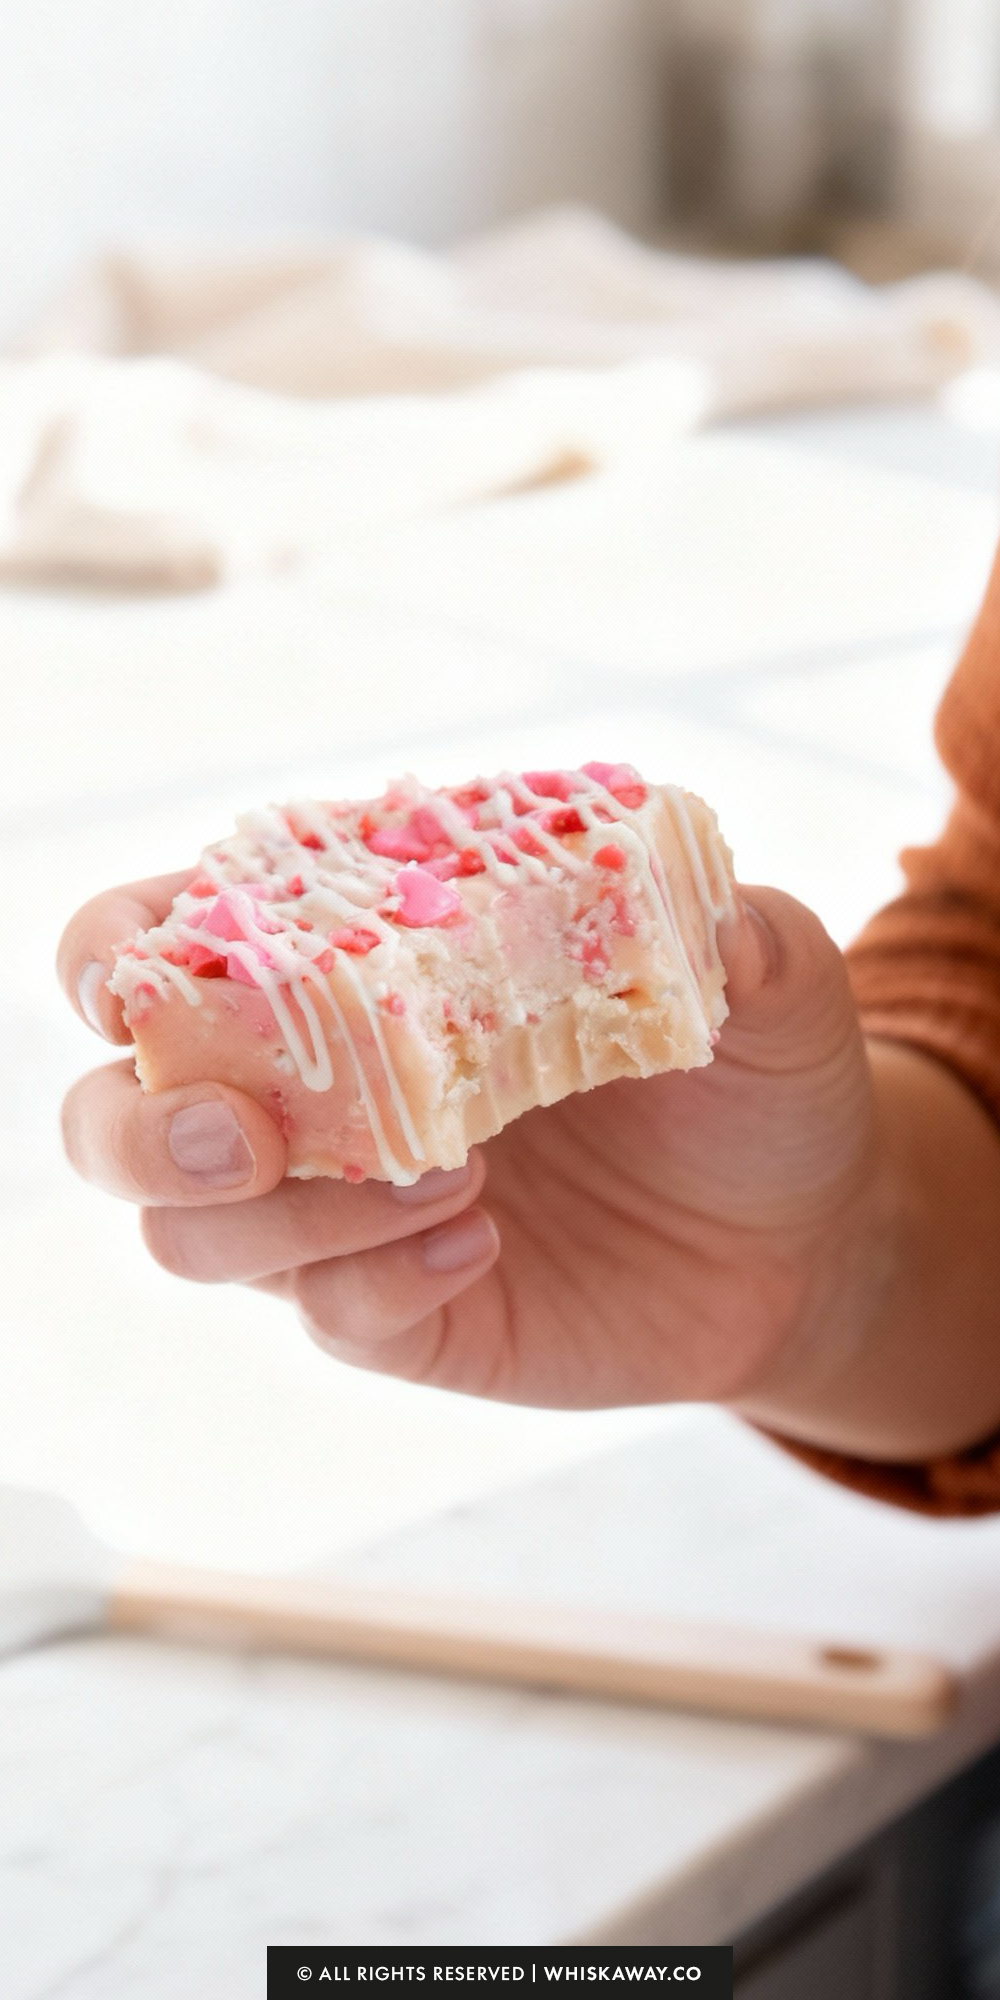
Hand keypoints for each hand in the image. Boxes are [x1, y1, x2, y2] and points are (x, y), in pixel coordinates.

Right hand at [59, 868, 889, 1426]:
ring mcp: (344, 1214)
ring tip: (453, 1173)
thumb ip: (723, 924)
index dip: (115, 955)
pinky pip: (326, 1314)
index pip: (166, 942)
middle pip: (117, 1111)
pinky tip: (484, 1243)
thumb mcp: (765, 976)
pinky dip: (379, 1279)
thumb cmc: (754, 1072)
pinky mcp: (396, 1317)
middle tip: (245, 1135)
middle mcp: (318, 1088)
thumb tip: (686, 907)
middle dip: (139, 1126)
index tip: (143, 976)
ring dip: (284, 1215)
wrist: (808, 1237)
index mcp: (356, 960)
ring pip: (192, 1235)